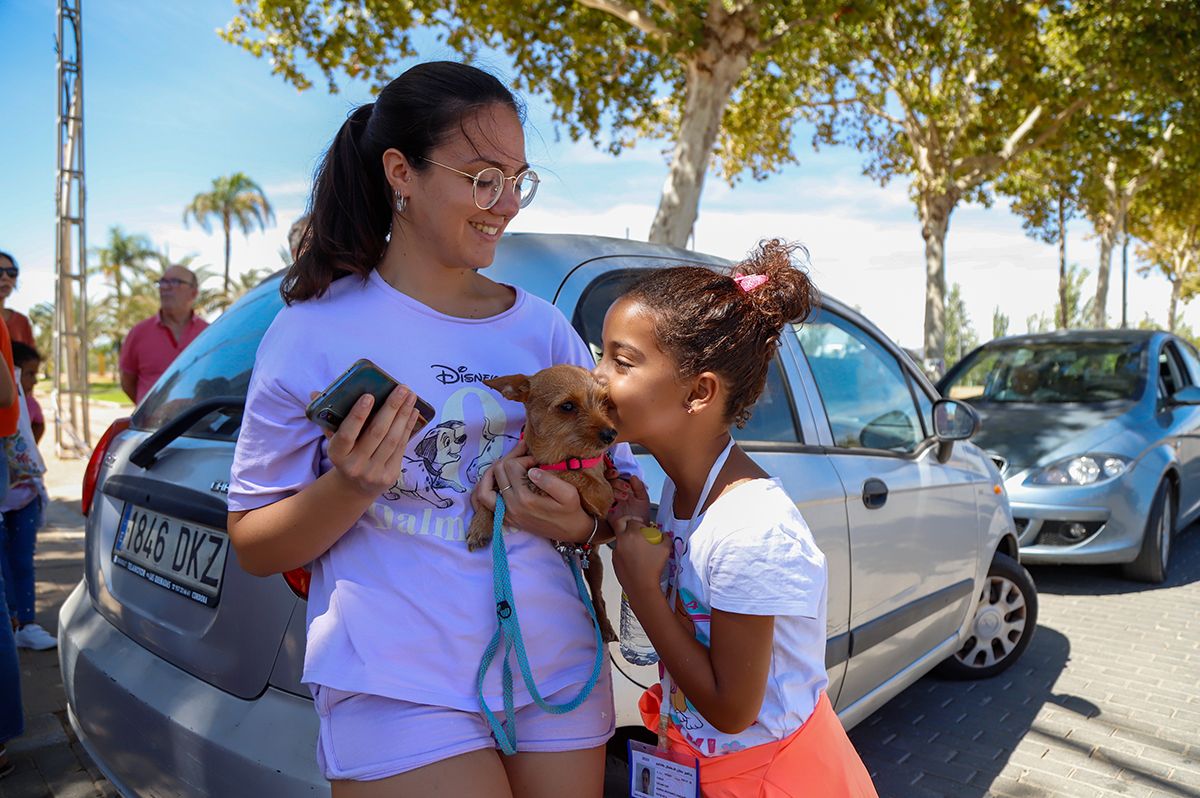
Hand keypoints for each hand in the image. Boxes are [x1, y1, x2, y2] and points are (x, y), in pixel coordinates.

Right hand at [324, 386, 422, 498]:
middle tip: (402, 388)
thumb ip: (329, 417)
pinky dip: (408, 427)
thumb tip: (315, 393)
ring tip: (411, 396)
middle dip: (391, 408)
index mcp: (337, 455)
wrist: (355, 486)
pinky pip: (401, 447)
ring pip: (392, 439)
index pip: (346, 434)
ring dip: (403, 415)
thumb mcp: (334, 439)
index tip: (369, 396)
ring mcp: (374, 473)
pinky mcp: (390, 476)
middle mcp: (355, 466)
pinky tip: (413, 412)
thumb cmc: (346, 454)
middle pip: (376, 433)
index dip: (358, 415)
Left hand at [472, 439, 590, 541]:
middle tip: (523, 456)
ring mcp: (506, 514)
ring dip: (490, 474)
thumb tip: (531, 469)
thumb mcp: (569, 494)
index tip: (535, 460)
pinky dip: (484, 491)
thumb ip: (550, 480)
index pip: (511, 466)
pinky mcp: (506, 519)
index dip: (523, 457)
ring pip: (482, 490)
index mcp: (525, 498)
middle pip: (497, 472)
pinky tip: (494, 482)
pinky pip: (484, 506)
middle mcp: (511, 507)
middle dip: (509, 459)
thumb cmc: (572, 511)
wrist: (572, 532)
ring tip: (504, 464)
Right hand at [608, 473, 649, 525]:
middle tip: (627, 488)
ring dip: (615, 490)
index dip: (613, 474)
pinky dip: (606, 498)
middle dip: (618, 483)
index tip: (617, 474)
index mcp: (623, 488)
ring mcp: (608, 500)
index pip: (614, 476)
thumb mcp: (643, 499)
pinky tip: (615, 502)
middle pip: (608, 481)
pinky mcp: (604, 509)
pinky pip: (601, 500)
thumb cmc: (640, 516)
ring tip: (625, 497)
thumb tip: (633, 476)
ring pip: (604, 489)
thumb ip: (639, 487)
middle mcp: (614, 492)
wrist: (636, 530)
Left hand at [612, 513, 670, 602]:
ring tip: (637, 545)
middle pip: (619, 523)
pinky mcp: (614, 561)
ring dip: (626, 538)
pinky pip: (619, 551)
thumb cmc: (653, 567)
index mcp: (632, 534)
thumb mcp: (665, 549)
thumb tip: (665, 535)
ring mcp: (616, 551)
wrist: (642, 587)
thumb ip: (666, 538)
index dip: (640, 522)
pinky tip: (634, 558)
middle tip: (635, 524)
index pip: (633, 520)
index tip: (646, 527)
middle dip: (627, 520)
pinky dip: (625, 551)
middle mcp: (621, 541)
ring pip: (619, 539)